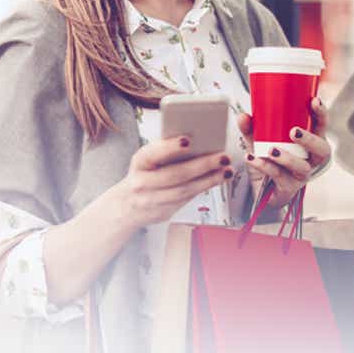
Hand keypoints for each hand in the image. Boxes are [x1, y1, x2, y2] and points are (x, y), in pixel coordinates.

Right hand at [119, 135, 233, 230]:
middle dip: (202, 165)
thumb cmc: (143, 175)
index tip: (188, 140)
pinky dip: (203, 188)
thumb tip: (197, 140)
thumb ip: (165, 151)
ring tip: (226, 170)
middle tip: (222, 157)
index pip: (153, 153)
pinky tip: (216, 180)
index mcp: (139, 163)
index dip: (170, 147)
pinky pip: (186, 200)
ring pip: (184, 190)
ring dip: (208, 180)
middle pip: (175, 174)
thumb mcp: (147, 160)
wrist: (127, 205)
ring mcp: (152, 200)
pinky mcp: (163, 212)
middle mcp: (142, 182)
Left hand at [237, 97, 331, 209]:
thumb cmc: (269, 163)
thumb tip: (243, 116)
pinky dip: (263, 166)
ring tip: (272, 150)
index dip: (321, 114)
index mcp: (309, 144)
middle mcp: (310, 160)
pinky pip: (278, 177)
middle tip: (294, 131)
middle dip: (310, 139)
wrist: (263, 193)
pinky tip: (251, 158)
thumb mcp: (259, 142)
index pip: (321, 127)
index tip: (314, 101)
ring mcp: (300, 176)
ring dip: (287, 157)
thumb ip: (252, 129)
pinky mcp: (288, 188)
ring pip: (302, 167)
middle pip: (322, 150)